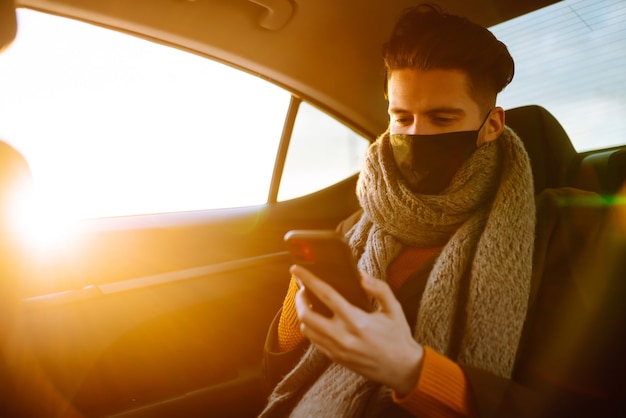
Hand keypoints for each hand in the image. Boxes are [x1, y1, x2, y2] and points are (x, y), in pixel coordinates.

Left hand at [292, 264, 423, 394]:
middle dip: (299, 298)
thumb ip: (379, 289)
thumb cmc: (398, 336)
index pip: (325, 295)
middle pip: (306, 315)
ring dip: (303, 314)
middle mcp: (343, 336)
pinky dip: (310, 328)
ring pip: (306, 330)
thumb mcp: (394, 309)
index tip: (296, 269)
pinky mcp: (336, 358)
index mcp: (356, 321)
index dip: (308, 280)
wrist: (402, 369)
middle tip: (303, 289)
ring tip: (309, 303)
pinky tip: (317, 320)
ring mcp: (337, 349)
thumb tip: (361, 276)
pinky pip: (314, 341)